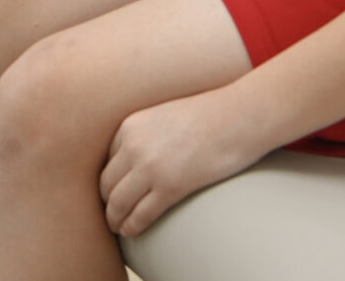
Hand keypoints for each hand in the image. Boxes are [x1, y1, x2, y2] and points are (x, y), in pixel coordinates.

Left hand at [99, 86, 271, 237]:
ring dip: (115, 219)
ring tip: (119, 226)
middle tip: (112, 213)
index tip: (114, 190)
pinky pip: (140, 215)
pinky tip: (133, 231)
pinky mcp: (170, 187)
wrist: (237, 116)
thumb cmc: (210, 115)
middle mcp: (134, 145)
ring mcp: (150, 167)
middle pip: (107, 183)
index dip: (111, 179)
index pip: (107, 160)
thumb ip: (148, 132)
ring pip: (118, 203)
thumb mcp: (167, 114)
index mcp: (131, 125)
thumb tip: (143, 158)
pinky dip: (132, 227)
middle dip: (107, 201)